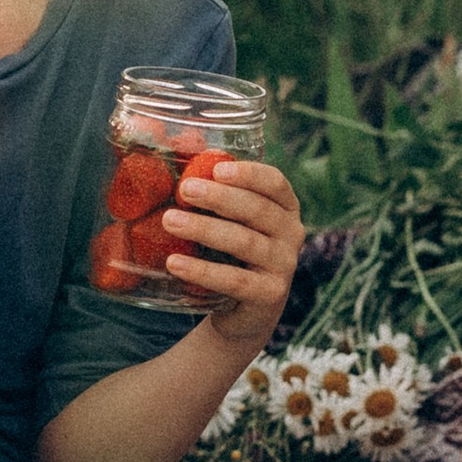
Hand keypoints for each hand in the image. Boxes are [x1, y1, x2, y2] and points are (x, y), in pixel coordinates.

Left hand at [143, 157, 304, 350]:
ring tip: (170, 221)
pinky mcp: (269, 295)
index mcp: (285, 207)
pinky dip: (203, 271)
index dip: (249, 174)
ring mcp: (283, 266)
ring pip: (244, 242)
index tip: (217, 169)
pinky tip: (175, 263)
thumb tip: (175, 151)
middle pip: (258, 210)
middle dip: (220, 197)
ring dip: (205, 230)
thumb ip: (217, 192)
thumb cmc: (233, 252)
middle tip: (185, 190)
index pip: (275, 183)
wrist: (244, 310)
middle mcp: (291, 234)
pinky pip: (235, 281)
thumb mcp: (232, 221)